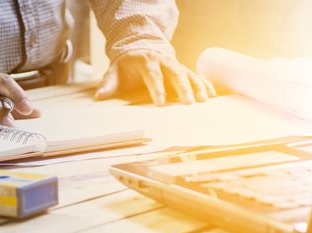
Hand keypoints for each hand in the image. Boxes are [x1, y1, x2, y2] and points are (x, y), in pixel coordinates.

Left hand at [94, 50, 215, 105]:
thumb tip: (99, 97)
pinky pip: (195, 76)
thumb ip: (109, 83)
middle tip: (189, 103)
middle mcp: (164, 61)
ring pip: (188, 74)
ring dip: (197, 87)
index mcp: (146, 61)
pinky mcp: (183, 69)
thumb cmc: (126, 66)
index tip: (161, 103)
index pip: (153, 75)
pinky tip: (212, 95)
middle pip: (175, 74)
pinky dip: (204, 84)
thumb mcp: (115, 71)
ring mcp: (175, 64)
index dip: (157, 89)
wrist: (139, 50)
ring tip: (204, 100)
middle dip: (183, 88)